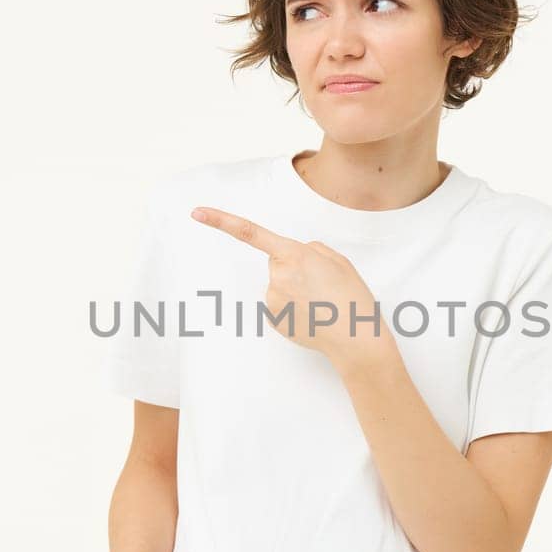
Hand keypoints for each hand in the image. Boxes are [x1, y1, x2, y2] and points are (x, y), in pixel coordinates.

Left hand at [190, 205, 392, 367]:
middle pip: (277, 261)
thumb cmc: (351, 297)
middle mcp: (277, 276)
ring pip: (279, 284)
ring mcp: (272, 299)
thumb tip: (295, 255)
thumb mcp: (338, 260)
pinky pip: (279, 304)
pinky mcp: (272, 319)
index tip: (197, 212)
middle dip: (294, 267)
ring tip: (320, 302)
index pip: (251, 233)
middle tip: (321, 283)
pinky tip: (312, 314)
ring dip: (295, 289)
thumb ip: (312, 249)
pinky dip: (293, 307)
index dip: (221, 221)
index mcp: (295, 254)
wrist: (354, 338)